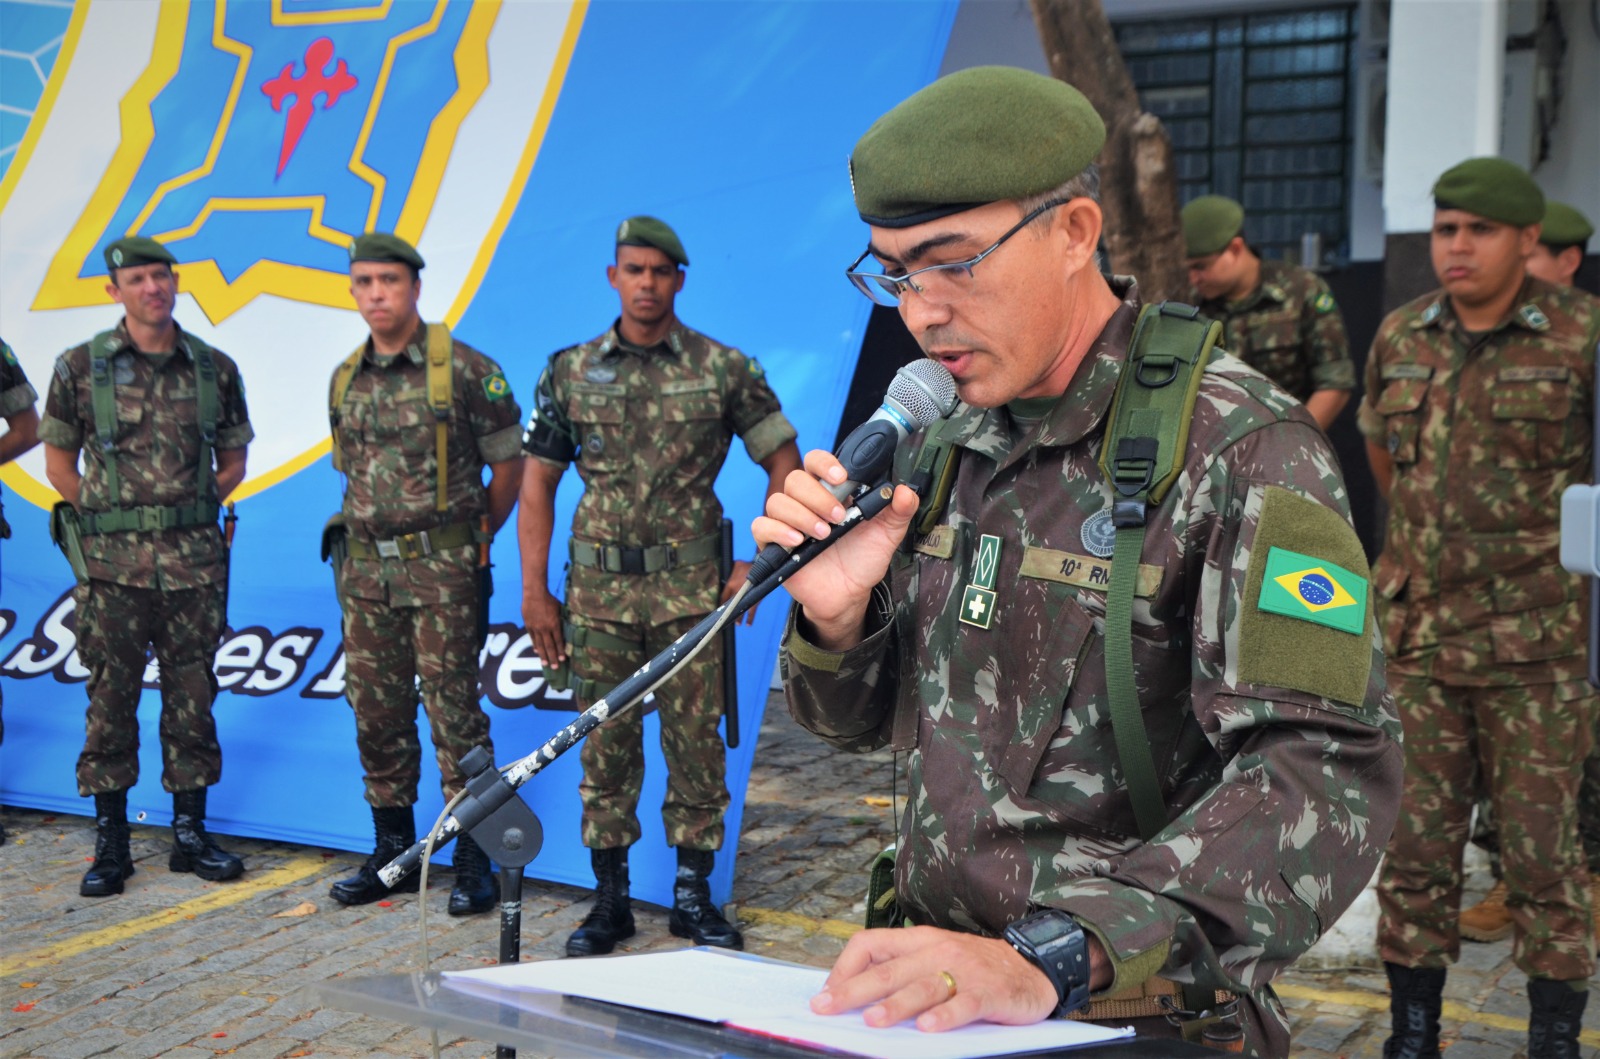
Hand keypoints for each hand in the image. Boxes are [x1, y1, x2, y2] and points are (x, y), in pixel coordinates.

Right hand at [522, 585, 565, 665]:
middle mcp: (544, 628)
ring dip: (543, 655)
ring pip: (539, 644)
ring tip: (545, 664)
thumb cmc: (549, 599)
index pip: (559, 641)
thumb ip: (562, 620)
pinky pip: (532, 638)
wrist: (534, 593)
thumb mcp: (560, 609)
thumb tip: (568, 628)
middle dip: (552, 657)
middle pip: (549, 646)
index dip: (561, 650)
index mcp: (554, 624)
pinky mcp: (528, 626)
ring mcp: (535, 628)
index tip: (563, 659)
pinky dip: (535, 645)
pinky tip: (537, 651)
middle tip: (555, 667)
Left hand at [719, 559, 758, 623]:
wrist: (762, 566)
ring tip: (737, 623)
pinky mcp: (755, 599)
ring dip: (738, 617)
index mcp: (730, 583)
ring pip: (740, 609)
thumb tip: (728, 570)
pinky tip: (748, 624)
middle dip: (729, 612)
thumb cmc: (748, 564)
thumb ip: (731, 568)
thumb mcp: (737, 564)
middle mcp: (736, 591)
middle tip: (726, 619)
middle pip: (730, 605)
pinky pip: (752, 611)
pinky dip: (750, 618)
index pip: (723, 596)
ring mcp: (746, 596)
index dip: (721, 603)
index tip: (720, 609)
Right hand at [750, 449, 918, 648]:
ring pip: (778, 502)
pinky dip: (777, 531)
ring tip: (824, 535)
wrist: (849, 594)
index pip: (816, 462)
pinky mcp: (773, 544)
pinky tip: (797, 541)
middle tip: (838, 517)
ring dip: (802, 515)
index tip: (841, 477)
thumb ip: (900, 511)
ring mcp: (788, 522)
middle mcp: (806, 503)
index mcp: (830, 492)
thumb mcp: (888, 534)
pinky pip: (761, 527)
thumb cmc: (863, 559)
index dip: (824, 463)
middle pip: (795, 480)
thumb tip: (905, 491)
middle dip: (817, 497)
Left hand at [810, 926, 1057, 1032]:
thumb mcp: (935, 956)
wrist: (1033, 966)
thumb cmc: (976, 966)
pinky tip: (928, 1029)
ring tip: (872, 1020)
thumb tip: (854, 996)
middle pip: (889, 970)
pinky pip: (965, 1004)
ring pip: (923, 987)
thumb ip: (901, 971)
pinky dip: (946, 1017)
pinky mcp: (990, 993)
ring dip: (896, 1004)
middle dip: (854, 990)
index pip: (871, 944)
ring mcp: (965, 971)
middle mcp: (938, 951)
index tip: (825, 994)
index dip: (844, 968)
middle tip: (827, 1007)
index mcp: (920, 940)